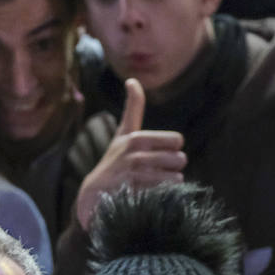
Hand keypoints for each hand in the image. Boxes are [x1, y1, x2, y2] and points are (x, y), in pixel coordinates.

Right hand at [72, 78, 185, 230]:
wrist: (94, 194)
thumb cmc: (115, 160)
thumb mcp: (123, 132)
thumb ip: (133, 107)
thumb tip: (132, 80)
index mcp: (136, 138)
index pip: (176, 140)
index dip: (172, 148)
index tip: (159, 152)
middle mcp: (135, 155)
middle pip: (180, 158)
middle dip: (173, 167)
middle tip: (157, 170)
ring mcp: (135, 176)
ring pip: (176, 177)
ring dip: (170, 182)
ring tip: (154, 182)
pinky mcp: (137, 193)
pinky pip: (167, 192)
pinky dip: (165, 194)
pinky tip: (152, 193)